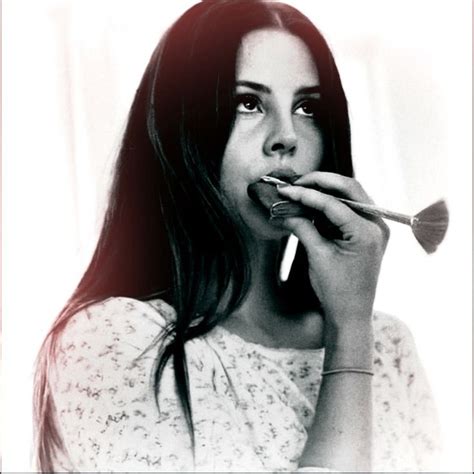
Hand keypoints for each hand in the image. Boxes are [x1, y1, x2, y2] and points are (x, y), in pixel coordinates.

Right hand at [277, 172, 388, 338]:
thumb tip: (285, 209)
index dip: (307, 194)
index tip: (286, 190)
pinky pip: (351, 208)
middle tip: (297, 182)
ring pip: (352, 195)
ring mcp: (376, 227)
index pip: (334, 203)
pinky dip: (333, 203)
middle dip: (322, 182)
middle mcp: (377, 225)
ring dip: (328, 190)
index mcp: (366, 233)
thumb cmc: (336, 290)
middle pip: (350, 189)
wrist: (351, 314)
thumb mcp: (317, 256)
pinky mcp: (369, 232)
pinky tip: (314, 203)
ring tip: (303, 189)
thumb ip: (303, 227)